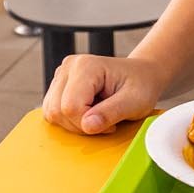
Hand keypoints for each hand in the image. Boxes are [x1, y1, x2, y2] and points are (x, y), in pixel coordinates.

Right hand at [42, 54, 166, 134]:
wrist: (142, 75)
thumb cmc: (141, 85)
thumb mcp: (135, 102)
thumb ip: (111, 113)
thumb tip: (87, 126)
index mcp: (85, 66)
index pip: (71, 107)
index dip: (89, 124)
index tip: (112, 122)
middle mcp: (68, 67)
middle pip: (57, 111)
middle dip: (81, 125)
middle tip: (106, 121)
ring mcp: (61, 75)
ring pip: (51, 113)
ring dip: (75, 123)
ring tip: (99, 115)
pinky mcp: (58, 85)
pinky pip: (53, 112)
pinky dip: (70, 120)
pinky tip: (89, 113)